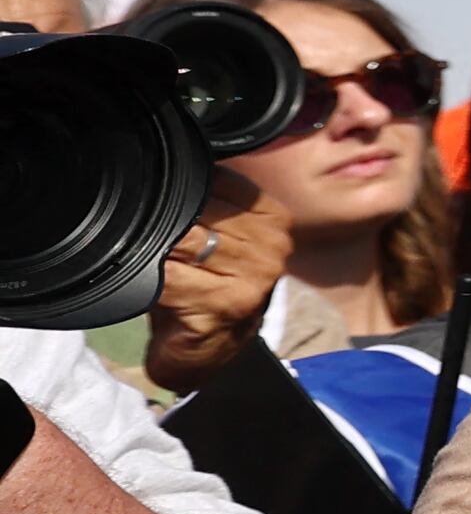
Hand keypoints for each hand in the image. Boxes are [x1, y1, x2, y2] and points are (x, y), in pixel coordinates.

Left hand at [144, 171, 292, 392]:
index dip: (183, 193)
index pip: (216, 180)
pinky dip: (152, 278)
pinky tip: (154, 287)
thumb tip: (172, 163)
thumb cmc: (204, 286)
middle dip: (166, 224)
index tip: (167, 211)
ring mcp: (255, 275)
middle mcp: (273, 245)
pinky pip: (171, 275)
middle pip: (196, 210)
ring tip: (156, 265)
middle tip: (156, 244)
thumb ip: (207, 200)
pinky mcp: (228, 304)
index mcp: (274, 218)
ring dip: (156, 252)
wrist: (208, 350)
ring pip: (182, 240)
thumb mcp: (217, 234)